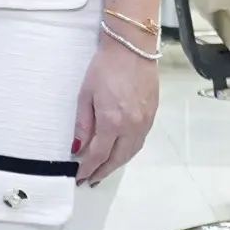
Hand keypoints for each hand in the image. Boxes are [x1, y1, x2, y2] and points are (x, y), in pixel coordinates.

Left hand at [72, 38, 158, 185]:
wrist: (132, 49)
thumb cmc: (104, 68)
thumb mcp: (85, 95)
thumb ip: (82, 125)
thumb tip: (77, 149)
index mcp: (112, 122)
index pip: (98, 155)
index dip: (87, 168)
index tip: (79, 177)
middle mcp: (131, 127)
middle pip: (117, 159)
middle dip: (102, 171)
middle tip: (90, 180)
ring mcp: (144, 122)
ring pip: (130, 153)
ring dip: (116, 165)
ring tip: (102, 171)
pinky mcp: (152, 116)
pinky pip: (139, 142)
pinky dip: (127, 152)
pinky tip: (119, 153)